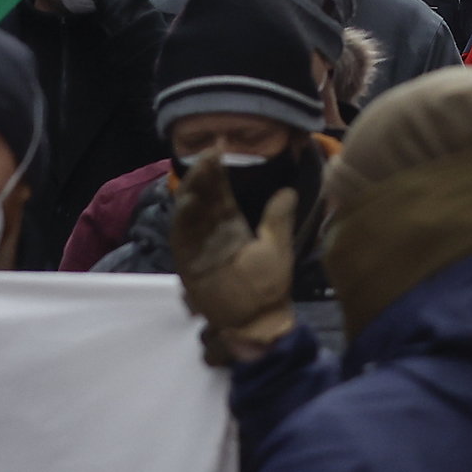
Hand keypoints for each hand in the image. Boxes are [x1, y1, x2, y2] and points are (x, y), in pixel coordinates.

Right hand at [169, 153, 297, 362]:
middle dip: (203, 176)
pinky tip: (187, 203)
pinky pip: (182, 240)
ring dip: (192, 192)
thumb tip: (289, 189)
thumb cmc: (268, 288)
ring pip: (190, 215)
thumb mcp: (277, 248)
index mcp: (232, 228)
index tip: (219, 147)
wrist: (259, 323)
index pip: (221, 195)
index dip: (218, 172)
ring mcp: (199, 249)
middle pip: (202, 200)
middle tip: (208, 152)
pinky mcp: (190, 266)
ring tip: (199, 170)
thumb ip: (278, 219)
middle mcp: (212, 235)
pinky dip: (183, 221)